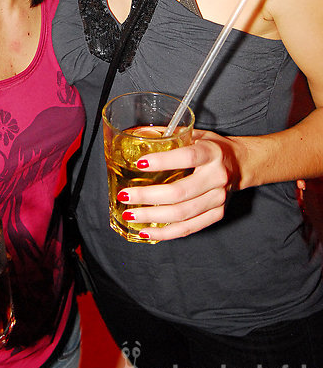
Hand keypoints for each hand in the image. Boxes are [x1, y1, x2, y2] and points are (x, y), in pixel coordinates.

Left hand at [116, 129, 241, 239]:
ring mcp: (218, 199)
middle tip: (125, 195)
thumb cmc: (211, 147)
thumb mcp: (195, 134)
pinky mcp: (217, 214)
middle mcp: (217, 177)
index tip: (139, 164)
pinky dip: (166, 233)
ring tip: (129, 215)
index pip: (188, 157)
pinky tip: (146, 232)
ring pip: (182, 214)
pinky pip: (189, 228)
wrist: (241, 164)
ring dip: (152, 217)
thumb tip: (135, 134)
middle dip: (148, 196)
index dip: (163, 161)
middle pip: (180, 192)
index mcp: (212, 152)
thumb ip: (169, 135)